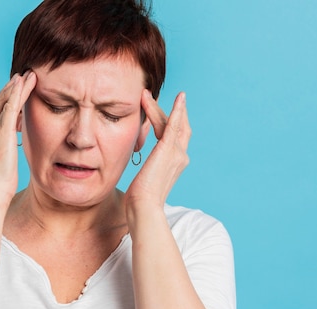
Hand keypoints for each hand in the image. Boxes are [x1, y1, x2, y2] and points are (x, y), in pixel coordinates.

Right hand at [0, 72, 35, 201]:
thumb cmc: (1, 183)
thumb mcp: (7, 161)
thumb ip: (10, 148)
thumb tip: (18, 144)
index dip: (6, 98)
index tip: (16, 88)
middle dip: (10, 88)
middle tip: (22, 75)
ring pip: (5, 100)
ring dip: (16, 86)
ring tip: (27, 75)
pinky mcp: (3, 133)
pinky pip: (10, 107)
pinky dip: (16, 93)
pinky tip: (23, 82)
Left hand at [125, 90, 190, 210]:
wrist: (144, 207)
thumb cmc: (140, 201)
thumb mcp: (143, 180)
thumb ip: (145, 168)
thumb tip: (136, 166)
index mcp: (174, 164)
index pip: (174, 137)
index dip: (169, 121)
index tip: (158, 111)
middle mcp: (180, 157)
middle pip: (178, 127)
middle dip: (165, 111)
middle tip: (148, 97)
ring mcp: (177, 153)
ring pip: (171, 123)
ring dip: (158, 107)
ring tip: (144, 94)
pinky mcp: (169, 150)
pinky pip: (175, 125)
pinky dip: (177, 110)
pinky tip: (179, 97)